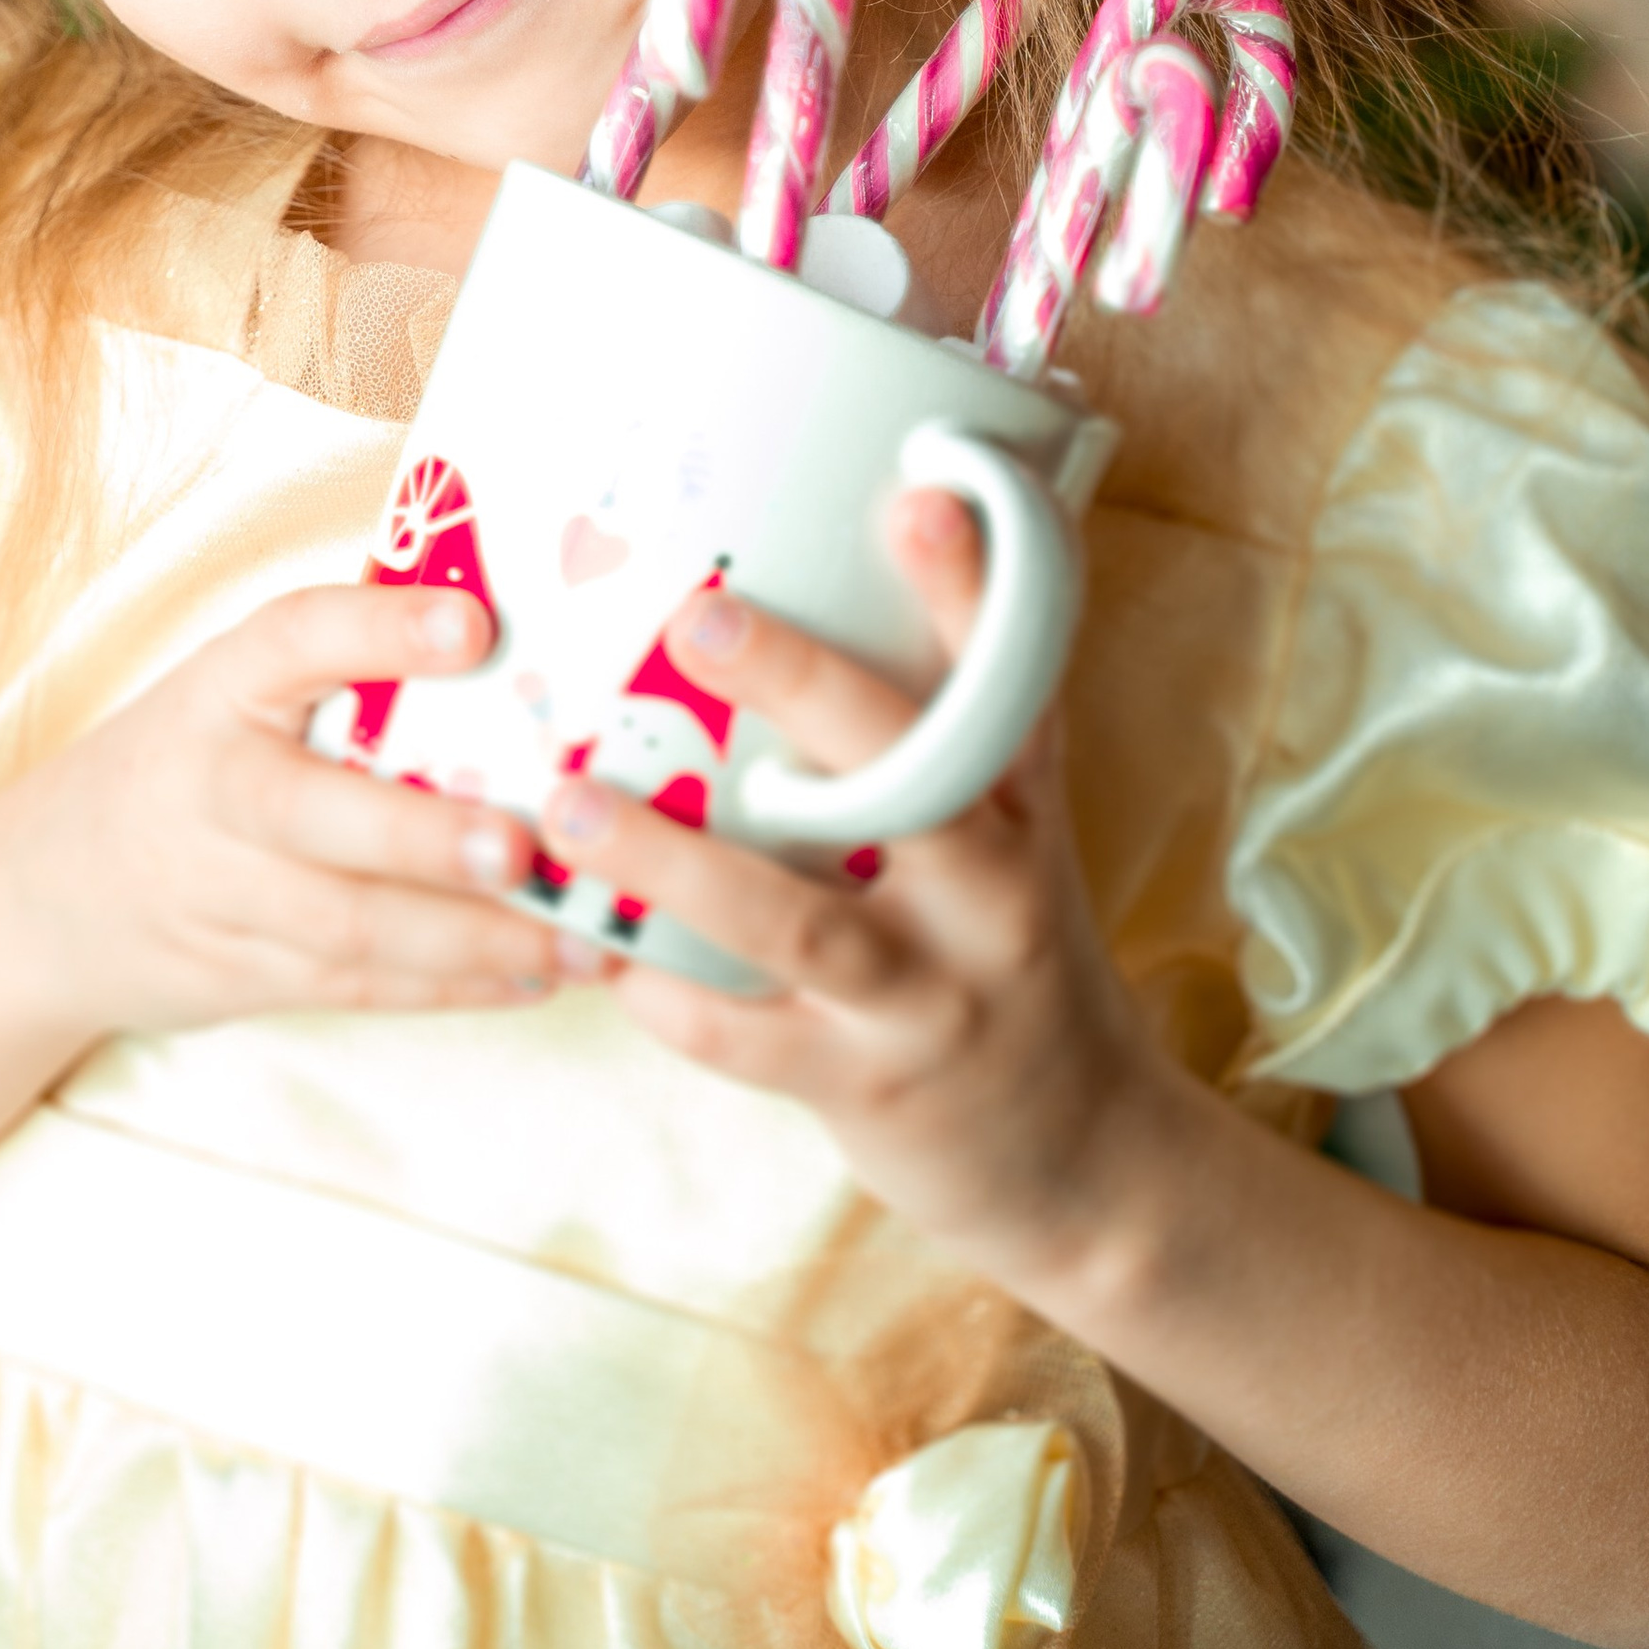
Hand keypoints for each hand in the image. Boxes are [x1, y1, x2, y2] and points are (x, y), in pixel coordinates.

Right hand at [0, 583, 592, 1048]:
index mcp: (223, 686)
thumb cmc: (188, 763)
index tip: (473, 624)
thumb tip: (513, 624)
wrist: (43, 897)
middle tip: (523, 846)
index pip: (297, 638)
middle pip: (315, 816)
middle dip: (422, 839)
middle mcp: (214, 785)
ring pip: (350, 924)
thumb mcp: (233, 693)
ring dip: (471, 938)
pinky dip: (448, 987)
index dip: (381, 630)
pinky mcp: (239, 975)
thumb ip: (343, 670)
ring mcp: (218, 892)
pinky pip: (354, 985)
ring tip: (577, 939)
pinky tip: (532, 977)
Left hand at [538, 494, 1171, 1294]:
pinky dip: (671, 1000)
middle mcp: (995, 887)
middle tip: (698, 615)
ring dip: (675, 862)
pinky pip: (755, 1041)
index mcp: (1020, 801)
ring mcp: (934, 994)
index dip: (967, 587)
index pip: (1009, 678)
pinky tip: (594, 951)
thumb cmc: (1000, 937)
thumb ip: (943, 702)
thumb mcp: (1009, 821)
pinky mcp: (874, 1088)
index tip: (917, 494)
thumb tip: (887, 516)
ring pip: (800, 919)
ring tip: (566, 800)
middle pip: (910, 778)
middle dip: (806, 690)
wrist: (1083, 1154)